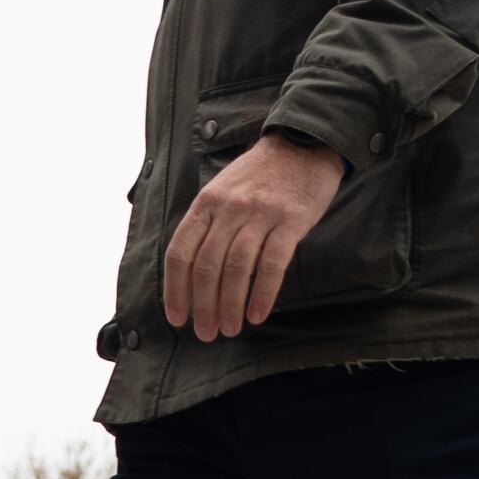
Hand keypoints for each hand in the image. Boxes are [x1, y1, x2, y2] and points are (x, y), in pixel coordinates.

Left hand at [165, 131, 345, 341]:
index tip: (177, 317)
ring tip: (229, 329)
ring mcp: (260, 214)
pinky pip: (272, 265)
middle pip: (207, 266)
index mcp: (206, 203)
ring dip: (229, 306)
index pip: (181, 252)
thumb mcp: (222, 190)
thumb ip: (207, 224)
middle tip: (205, 333)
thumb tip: (191, 275)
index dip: (175, 290)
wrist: (303, 145)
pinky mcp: (290, 221)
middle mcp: (229, 208)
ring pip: (236, 269)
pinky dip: (262, 294)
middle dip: (203, 306)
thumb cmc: (259, 175)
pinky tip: (257, 314)